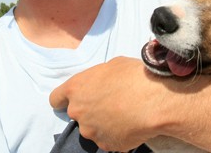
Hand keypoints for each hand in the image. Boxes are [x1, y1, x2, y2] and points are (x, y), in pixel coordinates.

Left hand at [50, 57, 164, 150]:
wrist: (154, 101)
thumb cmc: (134, 76)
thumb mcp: (112, 65)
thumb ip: (99, 77)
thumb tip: (103, 83)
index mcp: (76, 88)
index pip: (56, 98)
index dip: (64, 98)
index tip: (74, 98)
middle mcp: (78, 112)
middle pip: (78, 113)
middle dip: (90, 109)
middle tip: (111, 103)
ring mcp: (91, 131)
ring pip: (93, 128)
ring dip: (103, 123)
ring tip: (124, 114)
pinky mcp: (106, 145)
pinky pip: (108, 139)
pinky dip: (116, 134)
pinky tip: (130, 124)